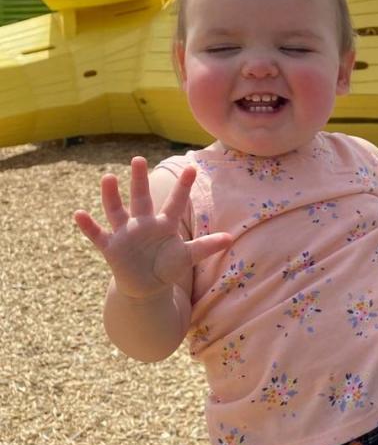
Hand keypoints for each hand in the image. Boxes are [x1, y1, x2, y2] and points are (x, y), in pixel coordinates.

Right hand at [73, 157, 231, 298]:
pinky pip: (97, 234)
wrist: (146, 285)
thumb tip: (230, 238)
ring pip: (117, 211)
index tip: (191, 168)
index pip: (176, 203)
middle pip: (141, 199)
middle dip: (139, 180)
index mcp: (164, 224)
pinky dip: (88, 225)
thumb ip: (206, 246)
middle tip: (138, 159)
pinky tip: (78, 214)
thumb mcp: (187, 256)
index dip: (183, 188)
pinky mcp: (111, 247)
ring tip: (108, 178)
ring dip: (111, 196)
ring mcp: (126, 233)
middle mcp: (143, 223)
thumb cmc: (167, 266)